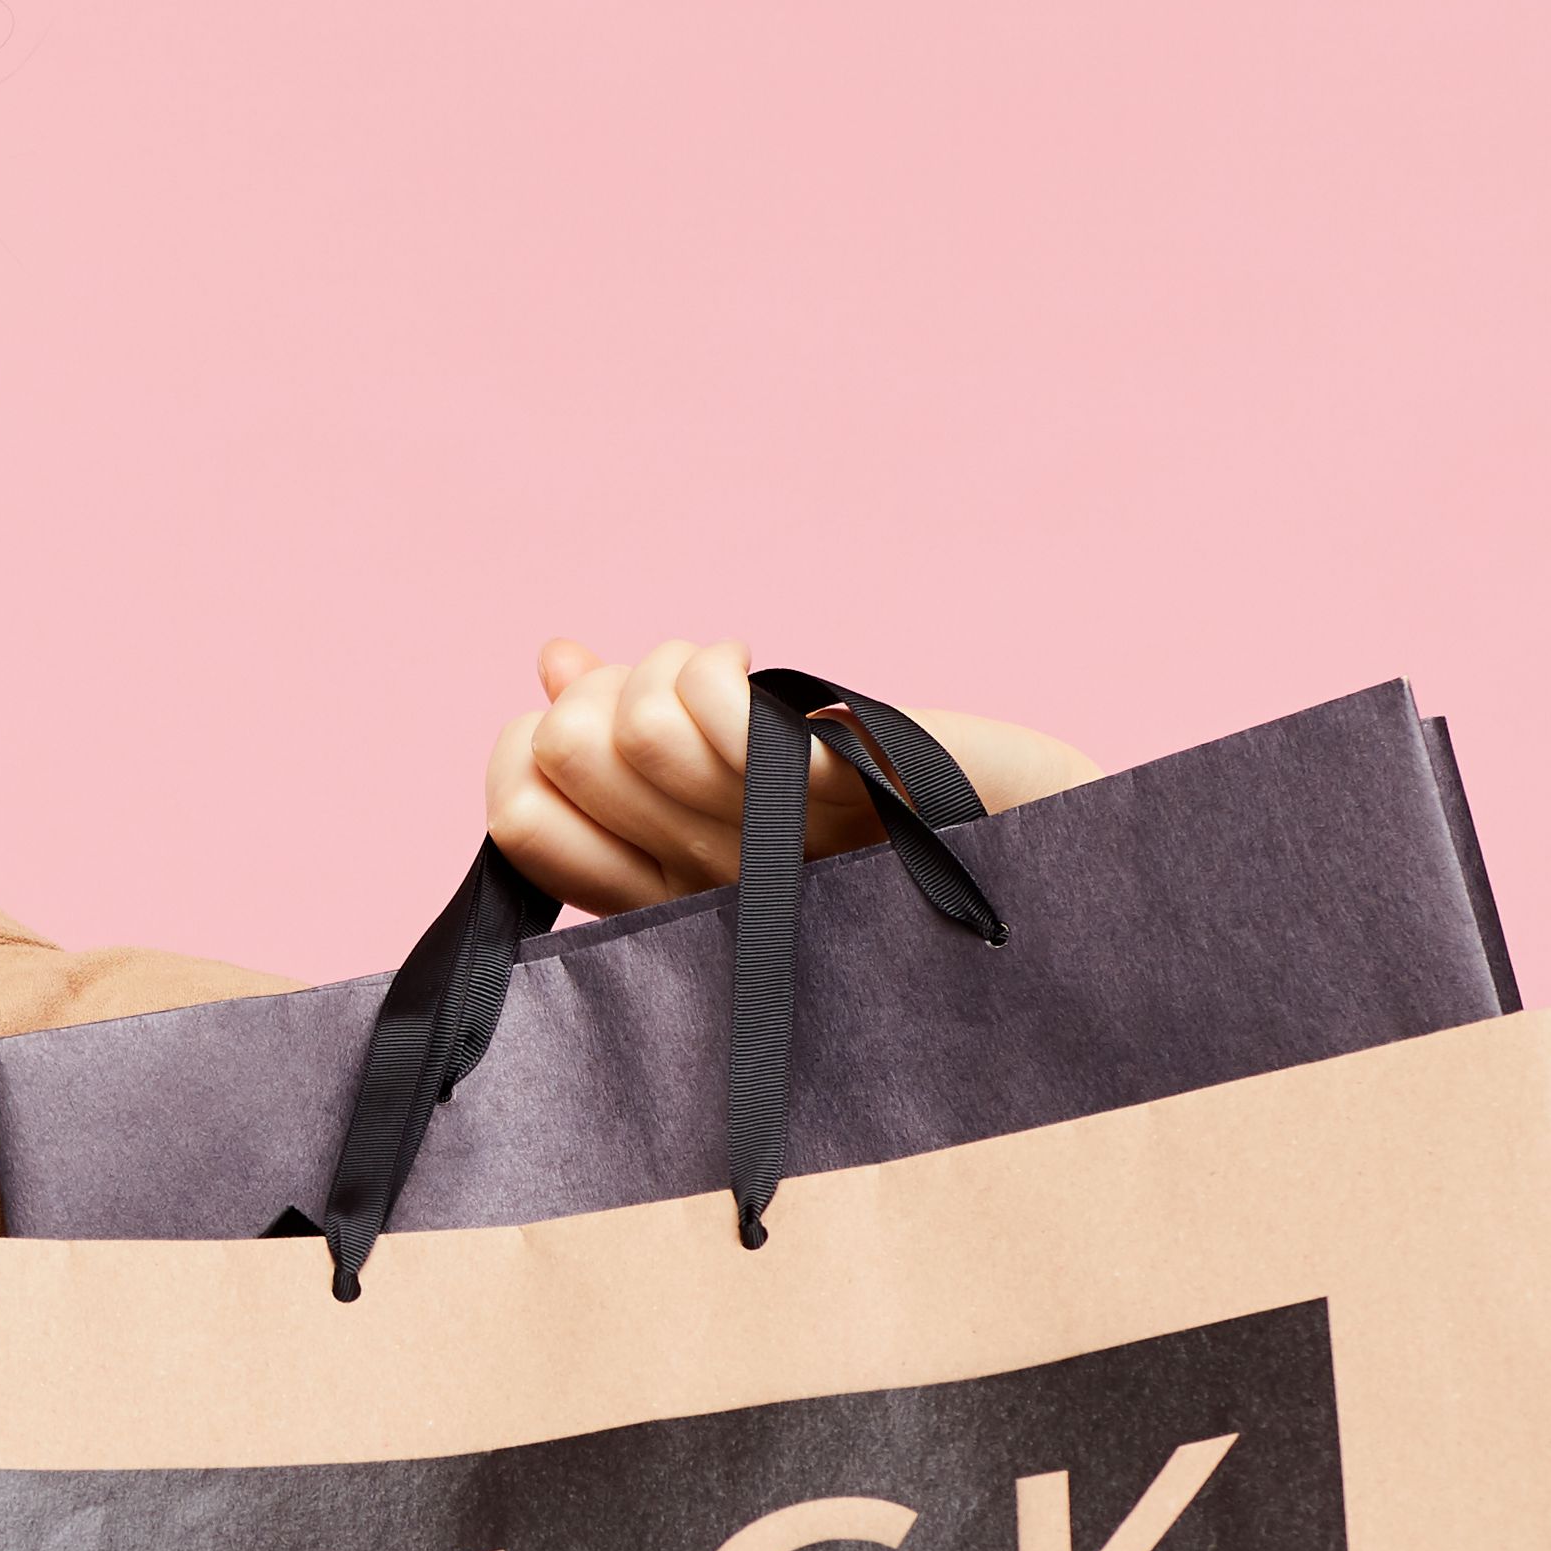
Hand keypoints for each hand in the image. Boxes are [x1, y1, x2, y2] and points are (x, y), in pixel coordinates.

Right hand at [486, 639, 1094, 913]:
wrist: (1037, 851)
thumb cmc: (895, 817)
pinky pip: (720, 717)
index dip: (523, 748)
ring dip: (676, 669)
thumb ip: (639, 734)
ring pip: (629, 724)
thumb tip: (553, 659)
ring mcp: (753, 845)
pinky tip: (766, 678)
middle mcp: (691, 881)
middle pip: (561, 751)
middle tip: (687, 699)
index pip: (513, 819)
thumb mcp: (741, 778)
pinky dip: (724, 672)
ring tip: (737, 684)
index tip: (597, 723)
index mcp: (658, 891)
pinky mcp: (826, 792)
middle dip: (607, 690)